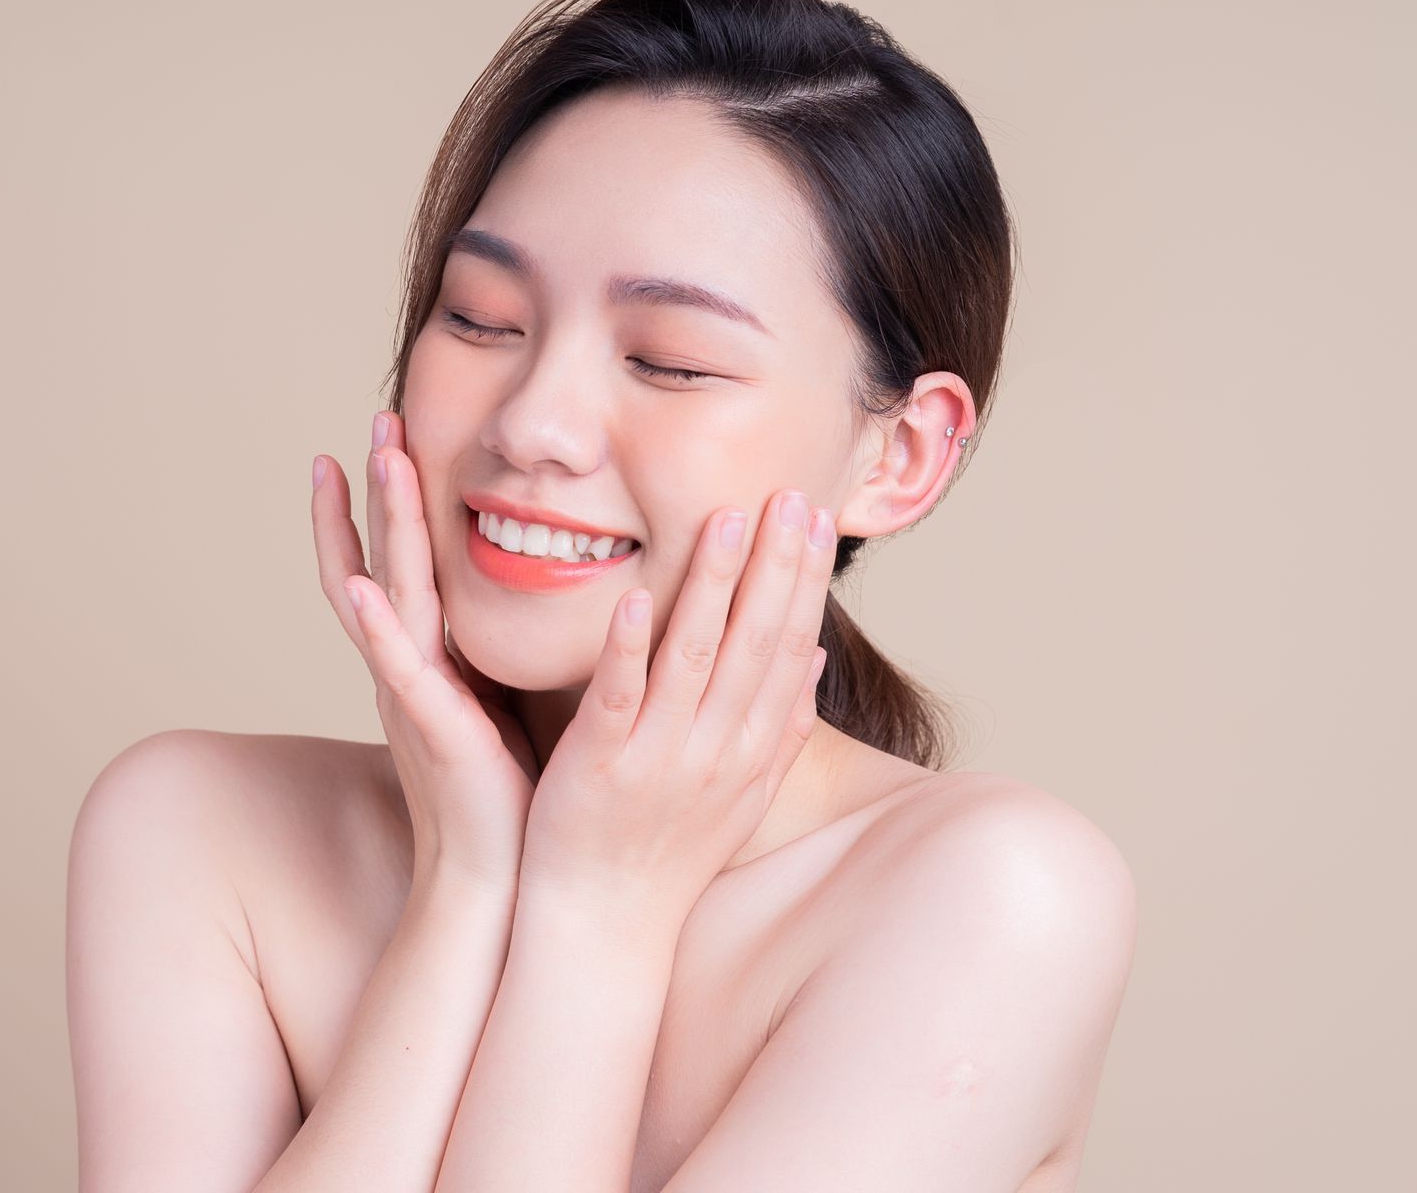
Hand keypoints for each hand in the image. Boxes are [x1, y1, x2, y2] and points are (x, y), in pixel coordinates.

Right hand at [311, 410, 538, 893]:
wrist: (506, 877)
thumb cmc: (518, 795)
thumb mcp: (512, 702)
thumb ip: (510, 650)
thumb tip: (550, 596)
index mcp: (436, 659)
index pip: (408, 564)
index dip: (393, 506)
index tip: (393, 436)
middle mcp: (412, 668)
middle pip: (385, 560)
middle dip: (378, 491)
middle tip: (377, 419)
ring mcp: (413, 694)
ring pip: (385, 593)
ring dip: (371, 527)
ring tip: (359, 462)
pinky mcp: (428, 727)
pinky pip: (394, 667)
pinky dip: (373, 625)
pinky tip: (358, 584)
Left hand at [516, 488, 835, 919]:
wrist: (607, 924)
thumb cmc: (668, 852)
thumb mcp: (741, 794)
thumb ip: (779, 728)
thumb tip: (809, 662)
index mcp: (751, 750)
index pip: (788, 647)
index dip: (803, 580)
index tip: (815, 516)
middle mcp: (718, 749)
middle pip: (754, 643)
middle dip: (774, 565)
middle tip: (787, 494)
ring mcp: (661, 757)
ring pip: (692, 657)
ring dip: (711, 586)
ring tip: (723, 520)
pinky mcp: (601, 767)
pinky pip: (618, 699)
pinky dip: (628, 648)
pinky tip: (636, 598)